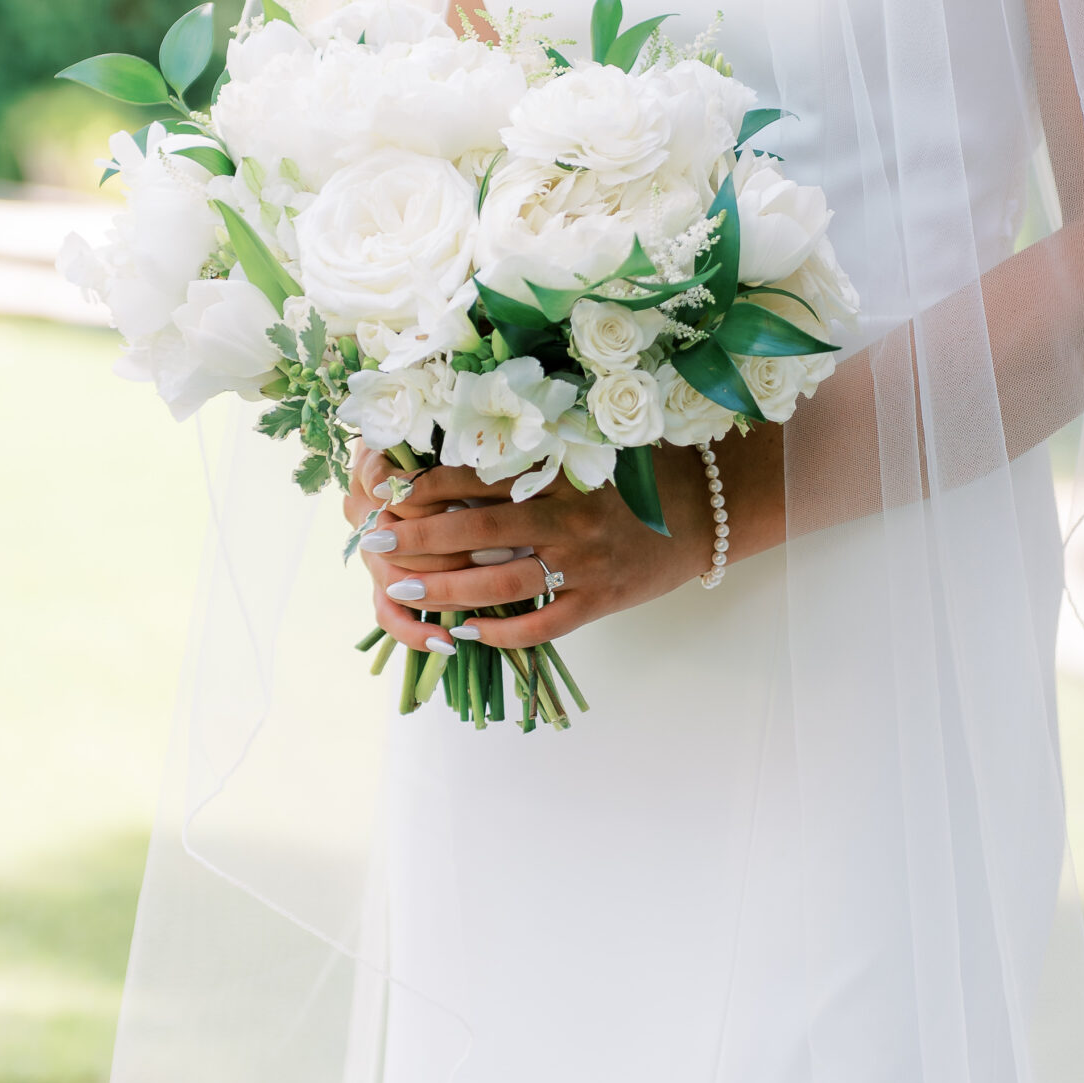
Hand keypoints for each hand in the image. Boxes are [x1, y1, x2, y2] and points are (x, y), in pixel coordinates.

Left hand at [344, 444, 716, 650]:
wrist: (709, 510)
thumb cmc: (643, 472)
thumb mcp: (590, 447)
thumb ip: (534, 451)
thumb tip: (460, 452)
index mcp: (561, 471)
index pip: (480, 476)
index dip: (428, 485)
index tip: (390, 491)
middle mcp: (568, 517)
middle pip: (477, 531)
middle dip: (419, 540)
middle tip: (374, 544)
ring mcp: (584, 564)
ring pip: (500, 584)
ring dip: (444, 591)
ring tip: (401, 591)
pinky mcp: (600, 601)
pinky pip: (542, 625)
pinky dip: (501, 633)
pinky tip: (466, 635)